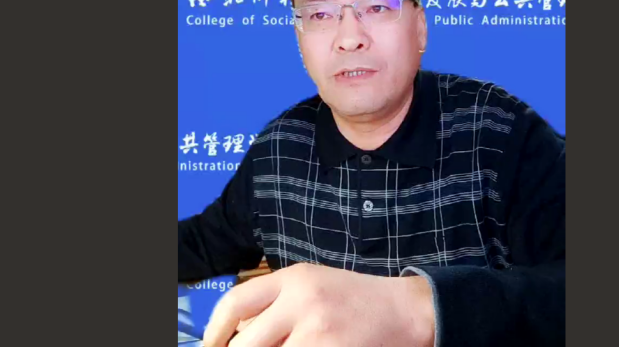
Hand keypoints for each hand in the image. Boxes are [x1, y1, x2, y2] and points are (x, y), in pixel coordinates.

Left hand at [202, 263, 435, 346]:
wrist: (407, 311)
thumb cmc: (355, 300)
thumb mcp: (312, 287)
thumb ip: (276, 306)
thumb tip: (236, 336)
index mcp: (294, 278)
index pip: (235, 303)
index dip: (214, 332)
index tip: (211, 346)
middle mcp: (302, 301)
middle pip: (245, 343)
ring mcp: (318, 331)